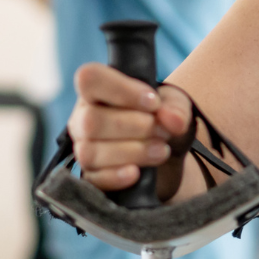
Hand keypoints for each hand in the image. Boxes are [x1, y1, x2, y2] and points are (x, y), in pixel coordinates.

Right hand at [68, 61, 191, 192]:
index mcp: (97, 91)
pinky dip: (117, 176)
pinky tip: (137, 173)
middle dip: (135, 127)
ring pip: (90, 152)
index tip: (153, 103)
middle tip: (162, 131)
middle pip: (91, 120)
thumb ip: (176, 108)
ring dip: (132, 152)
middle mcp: (82, 118)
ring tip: (161, 150)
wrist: (165, 150)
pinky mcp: (91, 176)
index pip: (89, 79)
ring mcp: (84, 148)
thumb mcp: (174, 105)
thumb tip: (172, 121)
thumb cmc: (160, 118)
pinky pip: (93, 179)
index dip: (122, 90)